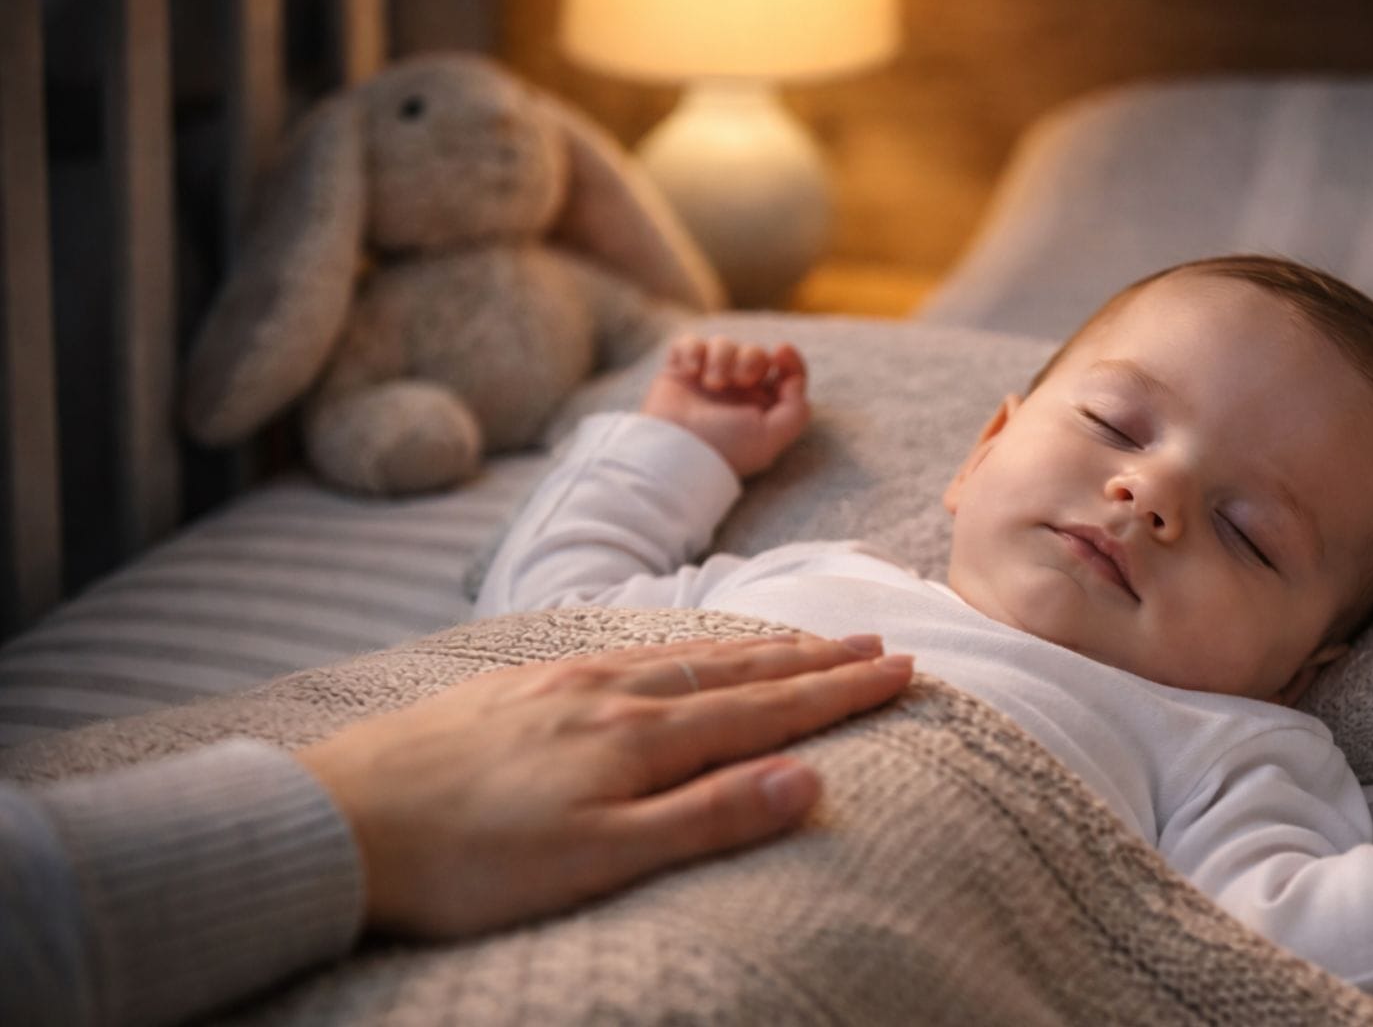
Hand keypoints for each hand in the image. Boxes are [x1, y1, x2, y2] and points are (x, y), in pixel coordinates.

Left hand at [295, 633, 910, 937]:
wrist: (339, 820)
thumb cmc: (470, 863)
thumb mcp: (598, 860)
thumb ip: (708, 817)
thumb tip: (809, 780)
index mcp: (641, 739)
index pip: (768, 708)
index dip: (840, 693)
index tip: (903, 669)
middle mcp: (612, 693)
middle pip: (737, 669)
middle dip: (816, 659)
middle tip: (879, 642)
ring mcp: (563, 679)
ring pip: (686, 653)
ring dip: (758, 647)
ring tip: (805, 639)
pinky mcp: (520, 681)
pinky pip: (629, 648)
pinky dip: (685, 643)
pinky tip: (681, 647)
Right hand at [641, 335, 808, 476]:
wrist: (675, 450)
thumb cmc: (726, 447)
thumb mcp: (771, 437)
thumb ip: (796, 410)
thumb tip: (794, 380)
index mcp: (760, 406)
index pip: (785, 373)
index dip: (790, 358)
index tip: (781, 351)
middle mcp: (736, 392)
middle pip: (755, 352)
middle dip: (750, 359)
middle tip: (738, 380)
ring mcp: (706, 379)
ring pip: (723, 344)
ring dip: (721, 358)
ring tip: (712, 384)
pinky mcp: (679, 371)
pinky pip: (689, 343)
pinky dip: (692, 351)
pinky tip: (690, 371)